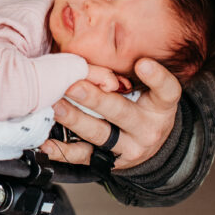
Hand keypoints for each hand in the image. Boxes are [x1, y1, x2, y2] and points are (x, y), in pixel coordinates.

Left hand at [40, 57, 180, 169]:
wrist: (148, 145)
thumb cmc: (143, 106)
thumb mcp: (148, 90)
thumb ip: (129, 73)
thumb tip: (95, 53)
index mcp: (160, 106)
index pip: (166, 91)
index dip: (156, 77)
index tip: (142, 63)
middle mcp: (147, 128)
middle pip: (121, 112)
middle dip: (95, 99)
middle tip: (74, 86)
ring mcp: (128, 147)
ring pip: (99, 134)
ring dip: (74, 119)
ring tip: (56, 106)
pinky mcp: (108, 161)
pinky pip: (84, 156)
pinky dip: (63, 150)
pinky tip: (47, 143)